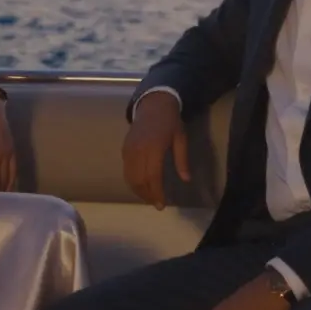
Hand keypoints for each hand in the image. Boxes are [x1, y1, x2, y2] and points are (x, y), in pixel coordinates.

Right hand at [122, 91, 189, 208]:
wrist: (153, 104)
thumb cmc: (170, 122)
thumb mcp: (181, 139)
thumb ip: (182, 160)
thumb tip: (186, 180)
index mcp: (154, 147)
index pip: (152, 177)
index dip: (156, 193)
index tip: (162, 205)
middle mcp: (138, 150)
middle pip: (139, 180)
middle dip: (147, 195)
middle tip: (156, 204)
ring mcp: (129, 149)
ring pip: (130, 177)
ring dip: (138, 190)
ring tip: (149, 197)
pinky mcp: (124, 149)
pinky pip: (126, 170)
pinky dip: (132, 181)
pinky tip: (141, 185)